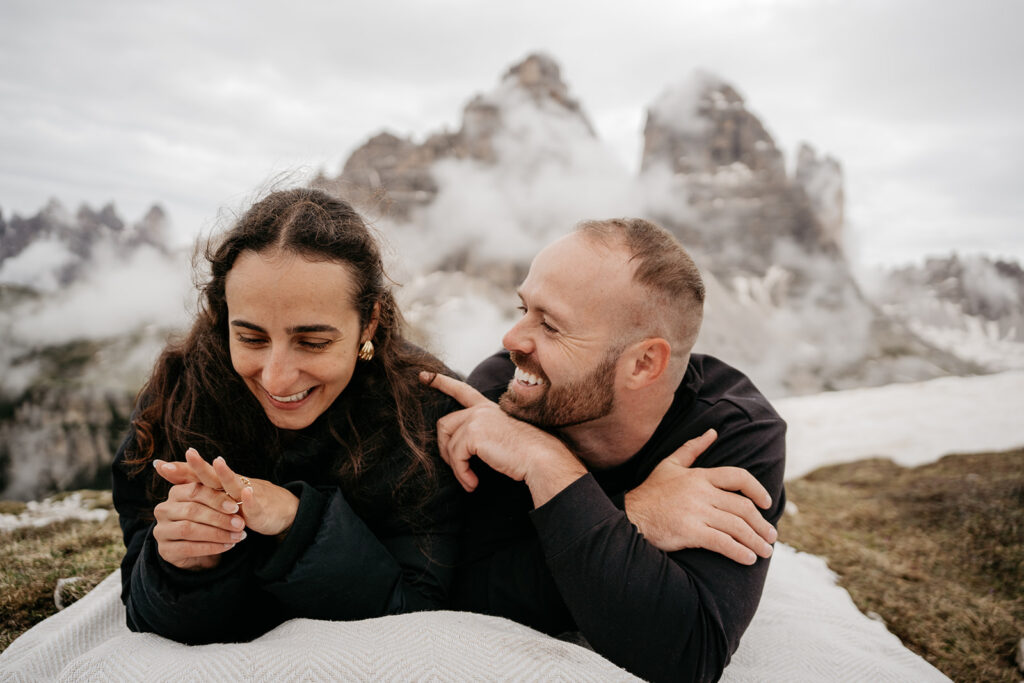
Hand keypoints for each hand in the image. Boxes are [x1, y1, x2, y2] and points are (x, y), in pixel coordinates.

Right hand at [151, 454, 247, 570]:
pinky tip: (228, 546)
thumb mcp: (211, 499)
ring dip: (217, 533)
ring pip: (190, 530)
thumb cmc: (210, 516)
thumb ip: (205, 478)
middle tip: (240, 524)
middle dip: (219, 518)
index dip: (216, 498)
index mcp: (175, 493)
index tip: (236, 506)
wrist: (201, 547)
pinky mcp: (165, 551)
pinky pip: (189, 548)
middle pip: (192, 511)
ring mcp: (161, 531)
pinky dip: (212, 547)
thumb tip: (191, 449)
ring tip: (238, 536)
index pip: (194, 491)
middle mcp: (163, 510)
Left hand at [155, 448, 298, 537]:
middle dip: (200, 465)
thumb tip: (162, 467)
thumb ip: (192, 482)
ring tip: (218, 462)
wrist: (281, 508)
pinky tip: (247, 493)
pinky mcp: (260, 509)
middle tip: (189, 452)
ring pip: (235, 484)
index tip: (159, 465)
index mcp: (219, 485)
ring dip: (226, 473)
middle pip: (213, 475)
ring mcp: (247, 495)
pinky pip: (254, 504)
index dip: (180, 469)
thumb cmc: (244, 501)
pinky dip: (251, 498)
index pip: (196, 475)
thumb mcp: (219, 494)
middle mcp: (231, 486)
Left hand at [421, 372, 585, 504]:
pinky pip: (456, 456)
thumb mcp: (501, 437)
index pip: (461, 390)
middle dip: (445, 449)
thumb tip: (458, 446)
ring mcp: (476, 419)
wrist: (541, 458)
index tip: (423, 377)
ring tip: (469, 480)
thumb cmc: (525, 454)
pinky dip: (461, 473)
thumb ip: (482, 433)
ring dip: (456, 466)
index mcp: (488, 408)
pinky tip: (473, 483)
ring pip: (448, 444)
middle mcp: (480, 409)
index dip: (441, 382)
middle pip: (445, 424)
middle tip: (459, 469)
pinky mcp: (474, 433)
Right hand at [624, 429, 776, 564]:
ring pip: (737, 526)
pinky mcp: (689, 532)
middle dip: (761, 524)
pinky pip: (722, 543)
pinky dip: (739, 552)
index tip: (767, 503)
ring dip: (755, 541)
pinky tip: (748, 559)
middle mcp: (701, 492)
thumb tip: (712, 433)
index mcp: (700, 476)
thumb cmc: (651, 492)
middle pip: (743, 507)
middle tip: (770, 535)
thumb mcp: (670, 465)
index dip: (757, 490)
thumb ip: (692, 449)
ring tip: (765, 551)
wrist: (630, 516)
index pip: (738, 477)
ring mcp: (696, 512)